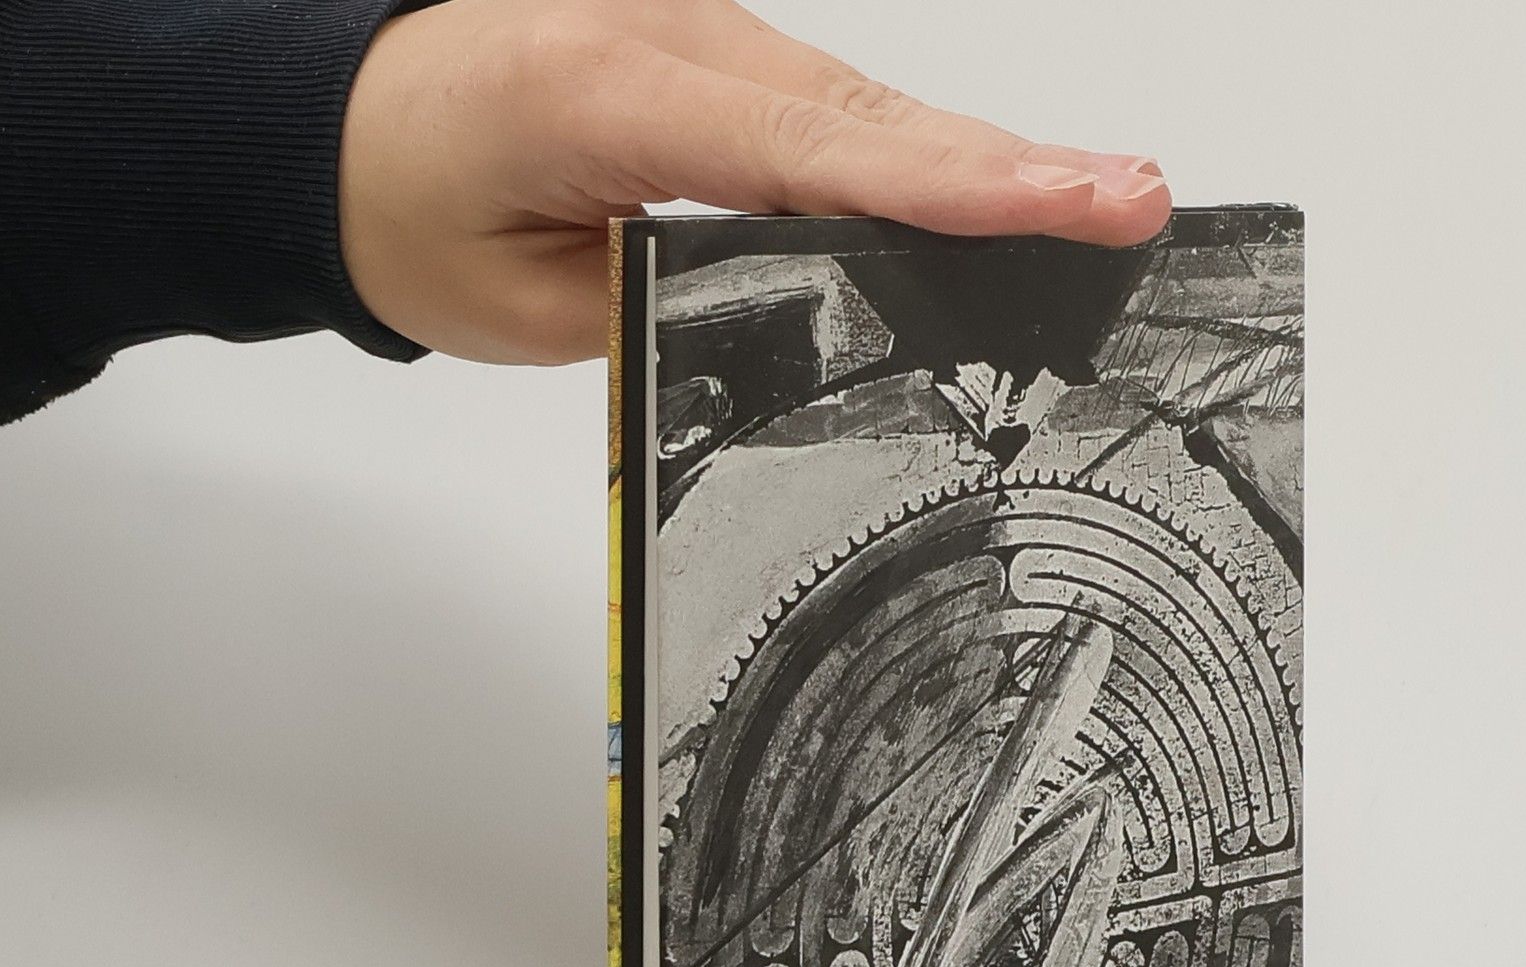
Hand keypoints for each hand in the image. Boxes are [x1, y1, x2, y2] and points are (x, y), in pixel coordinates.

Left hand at [340, 0, 1171, 364]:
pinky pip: (840, 112)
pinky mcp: (722, 62)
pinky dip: (923, 156)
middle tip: (1137, 200)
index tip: (1068, 201)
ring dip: (985, 162)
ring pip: (870, 110)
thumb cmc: (414, 201)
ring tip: (1106, 200)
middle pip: (874, 117)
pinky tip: (1003, 186)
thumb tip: (794, 325)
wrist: (344, 123)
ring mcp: (706, 38)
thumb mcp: (524, 301)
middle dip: (1012, 167)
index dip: (953, 184)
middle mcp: (677, 38)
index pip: (817, 149)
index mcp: (613, 90)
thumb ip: (664, 306)